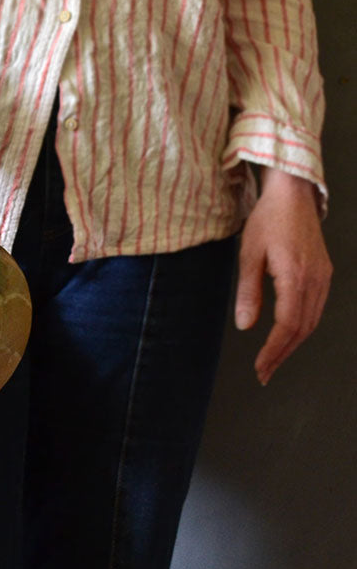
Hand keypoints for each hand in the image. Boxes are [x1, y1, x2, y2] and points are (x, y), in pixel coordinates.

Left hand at [235, 167, 331, 384]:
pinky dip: (302, 328)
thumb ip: (247, 292)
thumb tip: (245, 325)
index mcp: (295, 275)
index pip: (287, 324)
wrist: (293, 195)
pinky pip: (316, 309)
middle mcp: (315, 279)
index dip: (273, 350)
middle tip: (264, 373)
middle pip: (302, 329)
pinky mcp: (324, 274)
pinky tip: (288, 336)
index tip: (260, 367)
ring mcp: (323, 277)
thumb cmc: (268, 220)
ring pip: (312, 322)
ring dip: (293, 344)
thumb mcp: (248, 255)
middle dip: (282, 354)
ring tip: (273, 361)